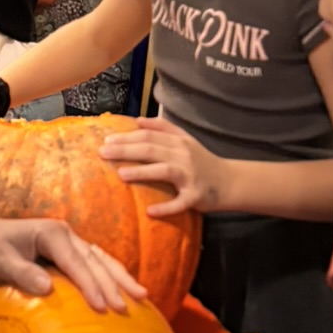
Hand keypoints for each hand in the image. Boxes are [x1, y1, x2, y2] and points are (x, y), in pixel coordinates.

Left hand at [0, 214, 144, 313]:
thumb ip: (22, 274)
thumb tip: (47, 288)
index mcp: (52, 233)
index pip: (76, 262)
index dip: (90, 284)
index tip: (102, 306)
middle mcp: (66, 234)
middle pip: (95, 261)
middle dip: (112, 284)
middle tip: (125, 307)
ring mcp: (70, 242)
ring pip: (101, 261)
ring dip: (121, 279)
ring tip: (142, 297)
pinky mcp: (69, 253)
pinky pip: (95, 265)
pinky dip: (111, 277)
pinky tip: (125, 291)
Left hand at [101, 122, 229, 216]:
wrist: (230, 182)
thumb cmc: (202, 161)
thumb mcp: (185, 139)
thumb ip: (164, 128)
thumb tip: (138, 120)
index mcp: (179, 142)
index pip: (149, 135)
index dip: (127, 136)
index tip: (106, 140)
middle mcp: (184, 155)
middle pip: (152, 149)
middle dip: (126, 150)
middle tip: (103, 153)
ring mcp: (191, 176)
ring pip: (164, 170)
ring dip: (142, 172)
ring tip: (121, 174)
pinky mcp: (196, 196)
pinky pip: (180, 203)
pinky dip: (166, 207)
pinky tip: (150, 211)